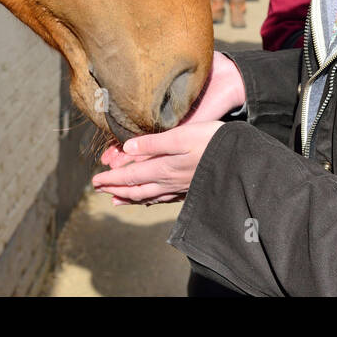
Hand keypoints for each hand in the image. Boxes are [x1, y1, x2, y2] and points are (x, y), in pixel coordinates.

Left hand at [92, 121, 224, 204]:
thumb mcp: (181, 135)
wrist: (241, 158)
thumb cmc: (212, 141)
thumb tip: (127, 149)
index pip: (130, 176)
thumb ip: (153, 143)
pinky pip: (164, 198)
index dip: (111, 178)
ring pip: (148, 196)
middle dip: (115, 188)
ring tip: (116, 200)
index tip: (95, 181)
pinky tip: (149, 200)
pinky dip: (151, 200)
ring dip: (130, 197)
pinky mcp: (191, 188)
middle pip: (136, 188)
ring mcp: (180, 187)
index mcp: (163, 167)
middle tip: (99, 189)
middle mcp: (169, 181)